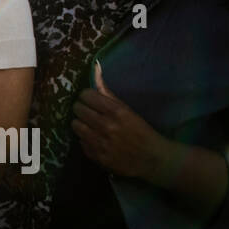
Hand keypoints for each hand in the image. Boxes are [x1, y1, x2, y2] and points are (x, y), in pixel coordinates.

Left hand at [71, 62, 165, 178]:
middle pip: (78, 109)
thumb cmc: (141, 130)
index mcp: (116, 112)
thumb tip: (95, 69)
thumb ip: (108, 93)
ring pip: (75, 125)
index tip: (90, 99)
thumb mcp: (128, 110)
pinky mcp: (97, 157)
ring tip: (89, 125)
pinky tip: (95, 139)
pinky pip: (80, 142)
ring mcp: (101, 143)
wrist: (153, 159)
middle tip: (88, 111)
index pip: (86, 95)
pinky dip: (85, 139)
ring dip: (80, 123)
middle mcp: (107, 126)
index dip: (86, 96)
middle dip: (82, 108)